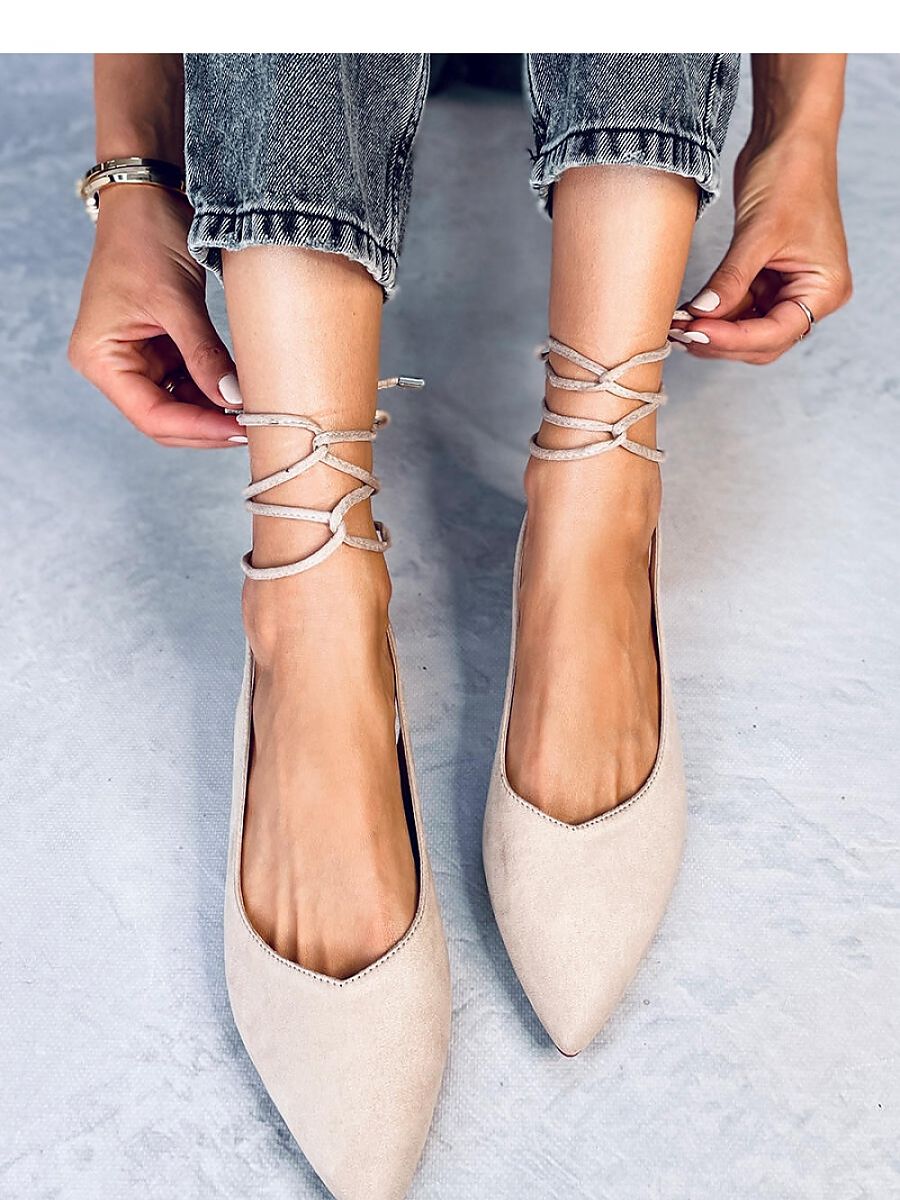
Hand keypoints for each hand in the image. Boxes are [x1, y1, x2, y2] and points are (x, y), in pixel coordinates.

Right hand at [69, 185, 243, 447]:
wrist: (149, 195)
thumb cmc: (147, 236)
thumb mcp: (176, 299)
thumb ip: (204, 355)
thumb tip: (234, 401)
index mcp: (100, 358)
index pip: (151, 415)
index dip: (198, 429)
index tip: (240, 429)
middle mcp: (112, 366)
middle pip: (164, 421)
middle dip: (208, 428)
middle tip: (257, 427)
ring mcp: (136, 361)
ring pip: (179, 408)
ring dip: (215, 414)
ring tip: (255, 412)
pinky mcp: (159, 352)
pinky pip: (188, 386)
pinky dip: (215, 392)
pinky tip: (243, 394)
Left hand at [669, 131, 851, 363]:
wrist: (788, 137)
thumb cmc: (791, 174)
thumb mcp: (759, 232)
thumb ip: (731, 279)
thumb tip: (701, 315)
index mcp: (825, 288)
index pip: (776, 332)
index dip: (734, 338)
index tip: (695, 331)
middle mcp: (812, 294)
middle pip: (762, 342)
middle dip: (721, 340)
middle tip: (681, 334)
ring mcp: (788, 288)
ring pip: (746, 330)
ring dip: (712, 330)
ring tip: (677, 324)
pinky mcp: (766, 278)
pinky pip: (738, 308)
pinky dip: (713, 312)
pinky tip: (687, 312)